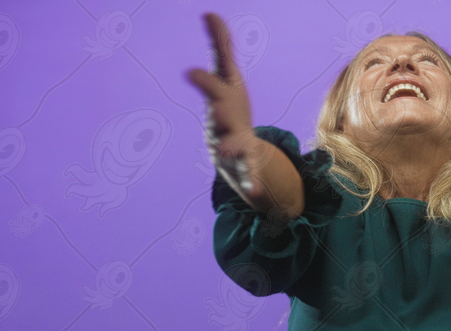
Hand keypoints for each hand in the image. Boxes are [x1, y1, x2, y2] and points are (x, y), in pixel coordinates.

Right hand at [187, 13, 267, 202]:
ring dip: (231, 149)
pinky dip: (251, 183)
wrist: (230, 149)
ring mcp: (232, 145)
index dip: (203, 80)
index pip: (212, 87)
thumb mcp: (227, 77)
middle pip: (221, 117)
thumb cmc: (228, 107)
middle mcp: (222, 123)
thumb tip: (210, 13)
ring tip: (226, 153)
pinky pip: (248, 175)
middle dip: (220, 112)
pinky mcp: (245, 166)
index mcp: (221, 100)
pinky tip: (258, 193)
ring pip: (231, 148)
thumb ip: (221, 46)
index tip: (191, 72)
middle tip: (219, 109)